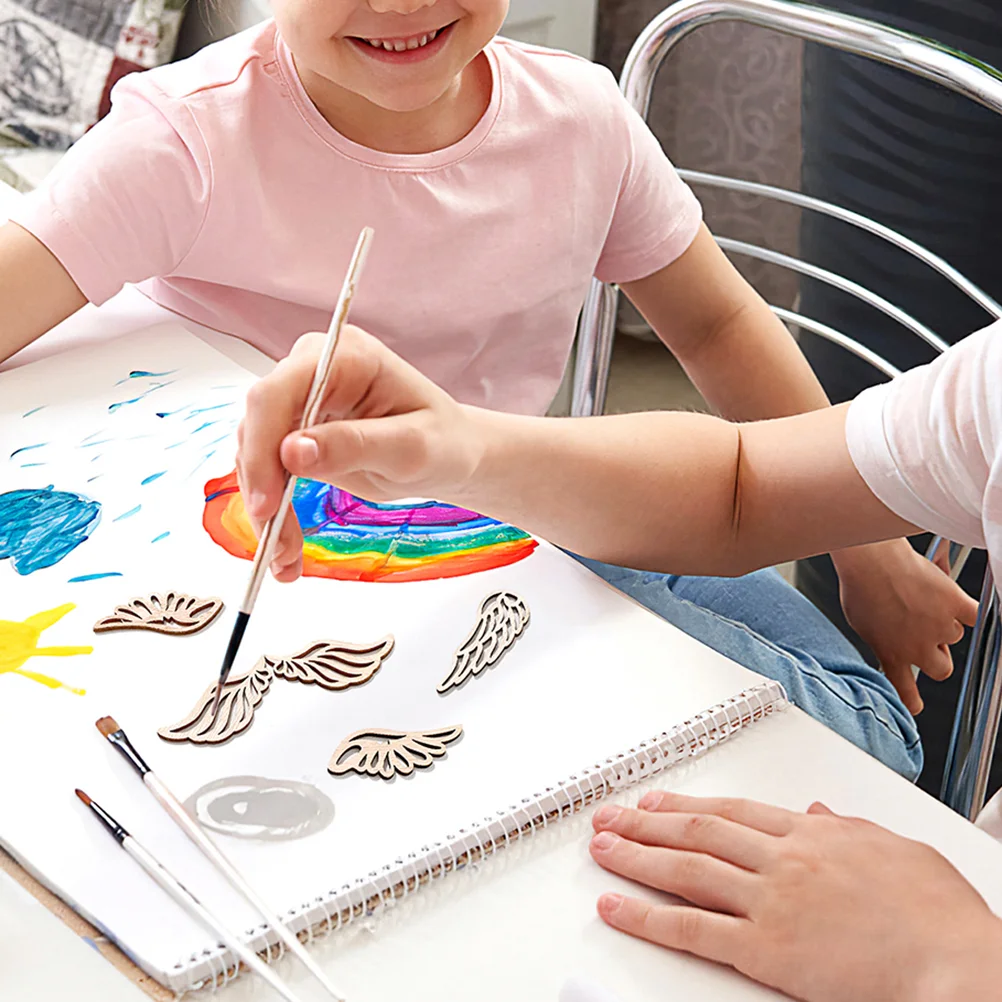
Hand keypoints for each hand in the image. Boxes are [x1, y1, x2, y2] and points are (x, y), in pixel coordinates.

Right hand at [236, 326, 481, 581]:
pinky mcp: (296, 432)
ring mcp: (300, 401)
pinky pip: (268, 471)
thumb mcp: (410, 448)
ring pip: (256, 454)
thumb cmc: (443, 442)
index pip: (277, 394)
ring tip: (286, 559)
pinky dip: (273, 511)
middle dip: (262, 489)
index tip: (268, 503)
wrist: (451, 456)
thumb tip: (292, 452)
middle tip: (277, 545)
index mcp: (343, 356)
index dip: (262, 448)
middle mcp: (312, 370)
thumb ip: (354, 445)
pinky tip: (285, 549)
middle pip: (258, 425)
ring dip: (265, 509)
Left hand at [589, 792, 1001, 1001]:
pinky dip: (648, 916)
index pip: (733, 809)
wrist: (956, 963)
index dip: (687, 803)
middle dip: (647, 822)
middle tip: (608, 816)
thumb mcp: (897, 851)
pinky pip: (693, 927)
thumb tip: (821, 812)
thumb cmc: (937, 915)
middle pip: (699, 830)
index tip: (655, 801)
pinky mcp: (766, 948)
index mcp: (812, 834)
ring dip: (636, 856)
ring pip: (686, 868)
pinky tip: (617, 908)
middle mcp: (782, 859)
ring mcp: (770, 901)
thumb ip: (849, 828)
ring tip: (600, 848)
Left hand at [832, 538, 977, 713]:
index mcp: (892, 655)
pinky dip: (970, 613)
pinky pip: (975, 616)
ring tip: (923, 602)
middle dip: (937, 657)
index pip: (905, 691)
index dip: (912, 701)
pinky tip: (963, 608)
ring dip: (944, 624)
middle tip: (926, 639)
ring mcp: (939, 627)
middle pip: (942, 669)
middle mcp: (918, 647)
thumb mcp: (861, 624)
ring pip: (954, 636)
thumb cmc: (860, 586)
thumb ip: (880, 641)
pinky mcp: (954, 604)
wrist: (870, 561)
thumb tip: (888, 645)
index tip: (915, 706)